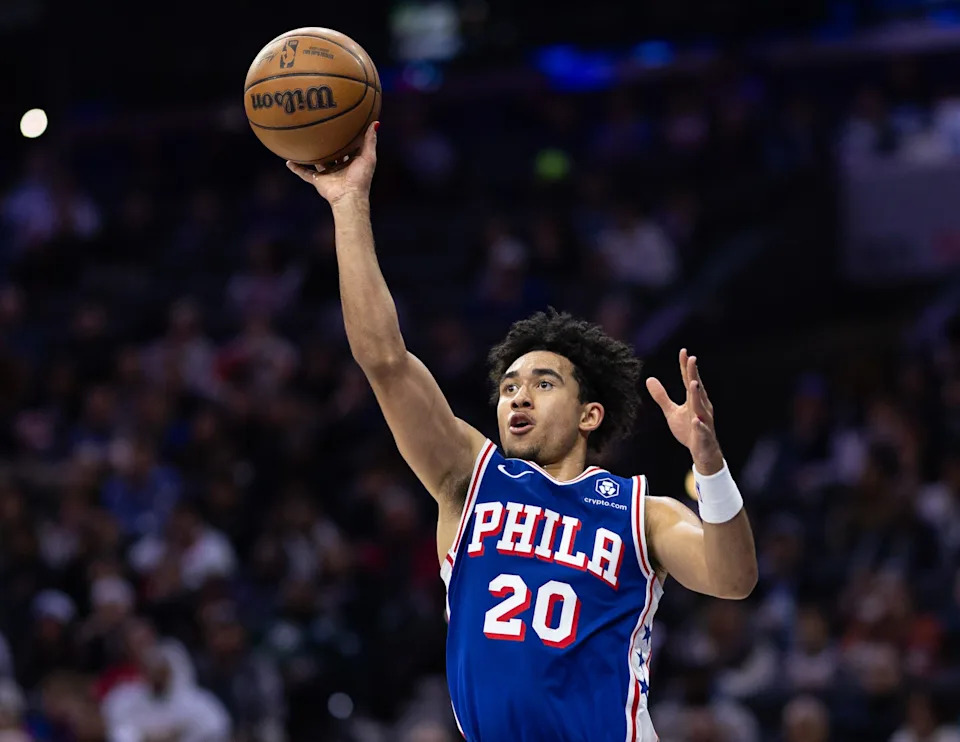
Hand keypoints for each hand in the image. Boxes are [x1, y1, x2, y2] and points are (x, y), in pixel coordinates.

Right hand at [286, 121, 378, 205]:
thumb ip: (370, 140)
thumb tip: (376, 122)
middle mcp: (339, 167)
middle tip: (319, 129)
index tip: (341, 124)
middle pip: (331, 153)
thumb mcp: (368, 157)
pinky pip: (305, 173)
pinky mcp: (318, 180)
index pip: (348, 147)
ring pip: (316, 162)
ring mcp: (327, 174)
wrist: (349, 197)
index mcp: (351, 162)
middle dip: (326, 144)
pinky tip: (288, 161)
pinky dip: (296, 168)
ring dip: (310, 154)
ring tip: (301, 143)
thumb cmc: (361, 178)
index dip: (345, 137)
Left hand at [646, 349, 723, 474]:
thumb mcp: (671, 412)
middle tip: (691, 359)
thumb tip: (649, 379)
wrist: (702, 452)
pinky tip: (696, 420)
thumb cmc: (688, 429)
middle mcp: (701, 407)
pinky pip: (702, 429)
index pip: (689, 380)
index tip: (683, 351)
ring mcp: (704, 421)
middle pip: (696, 388)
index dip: (686, 367)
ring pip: (700, 406)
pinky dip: (700, 425)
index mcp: (693, 400)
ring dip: (697, 395)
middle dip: (694, 374)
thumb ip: (662, 396)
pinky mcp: (703, 435)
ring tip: (693, 383)